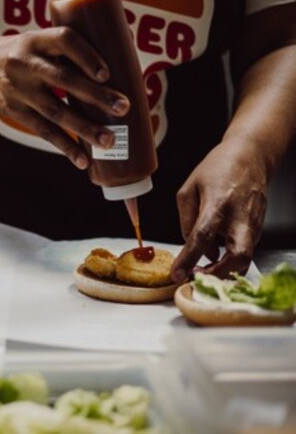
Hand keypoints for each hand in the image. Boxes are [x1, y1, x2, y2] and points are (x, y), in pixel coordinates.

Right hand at [0, 27, 130, 168]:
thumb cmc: (30, 53)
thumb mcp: (42, 42)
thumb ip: (71, 54)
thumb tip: (122, 75)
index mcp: (37, 40)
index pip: (64, 41)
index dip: (86, 56)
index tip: (107, 74)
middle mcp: (25, 63)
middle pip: (64, 79)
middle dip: (96, 95)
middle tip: (123, 108)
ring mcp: (18, 90)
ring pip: (55, 111)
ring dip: (84, 128)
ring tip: (109, 141)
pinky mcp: (15, 112)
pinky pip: (43, 131)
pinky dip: (65, 146)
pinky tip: (82, 160)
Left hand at [171, 141, 267, 282]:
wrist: (251, 156)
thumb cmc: (218, 169)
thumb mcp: (188, 189)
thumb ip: (186, 220)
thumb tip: (192, 246)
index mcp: (218, 204)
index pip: (202, 237)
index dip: (189, 259)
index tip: (177, 274)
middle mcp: (240, 217)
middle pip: (238, 256)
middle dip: (219, 274)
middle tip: (198, 277)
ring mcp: (253, 224)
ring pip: (244, 258)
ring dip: (223, 270)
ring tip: (201, 269)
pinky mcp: (258, 229)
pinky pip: (244, 250)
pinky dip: (229, 259)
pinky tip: (214, 253)